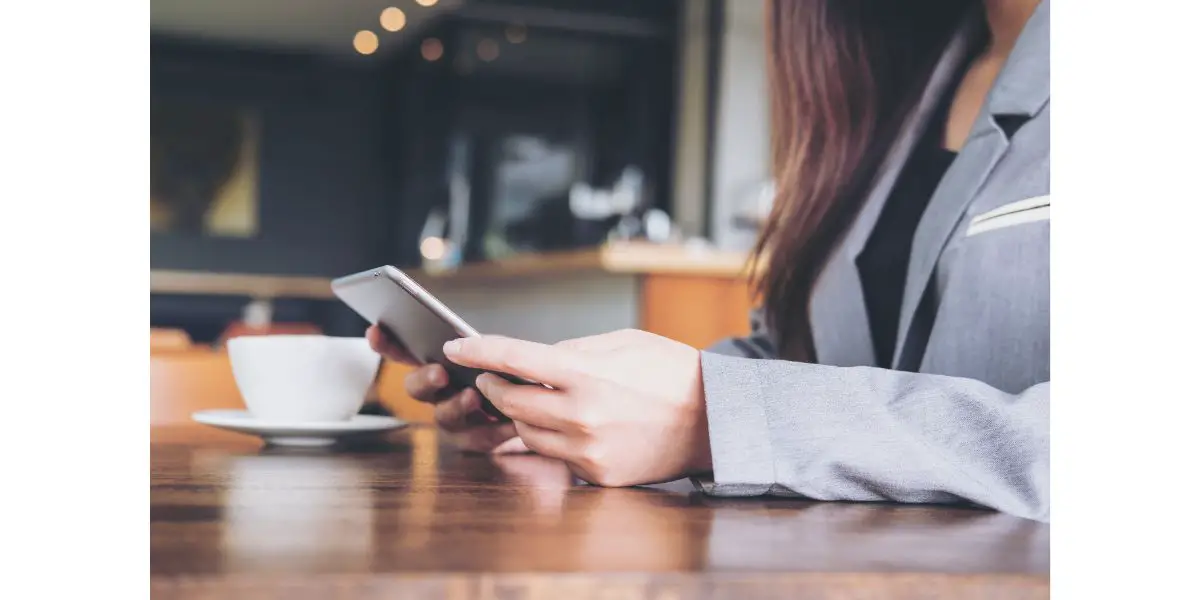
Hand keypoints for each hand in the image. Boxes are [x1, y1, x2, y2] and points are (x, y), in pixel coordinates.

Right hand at [366, 325, 526, 453]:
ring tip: (473, 396)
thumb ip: (480, 347)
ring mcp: (455, 419)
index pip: (404, 352)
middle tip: (438, 372)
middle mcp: (439, 393)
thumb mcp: (498, 352)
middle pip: (416, 388)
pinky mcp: (477, 440)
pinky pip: (479, 438)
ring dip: (455, 406)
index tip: (376, 330)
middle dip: (424, 379)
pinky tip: (510, 421)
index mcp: (438, 364)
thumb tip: (468, 341)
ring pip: (444, 416)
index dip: (387, 344)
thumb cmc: (512, 374)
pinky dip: (495, 430)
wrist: (538, 410)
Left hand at [442, 329, 711, 485]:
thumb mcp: (621, 343)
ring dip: (519, 415)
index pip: (512, 358)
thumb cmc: (669, 371)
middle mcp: (580, 414)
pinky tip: (563, 424)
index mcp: (584, 373)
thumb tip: (532, 360)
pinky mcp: (596, 475)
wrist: (714, 418)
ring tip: (530, 399)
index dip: (476, 351)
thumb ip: (572, 351)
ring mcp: (586, 449)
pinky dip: (550, 438)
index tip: (453, 347)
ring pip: (525, 432)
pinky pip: (555, 456)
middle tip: (491, 377)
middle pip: (508, 401)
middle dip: (492, 387)